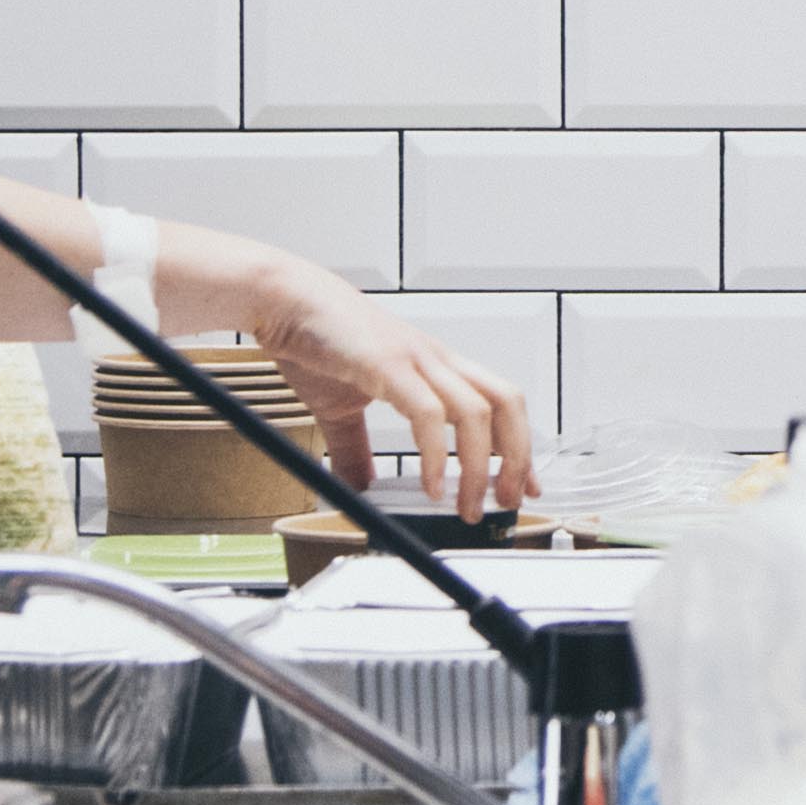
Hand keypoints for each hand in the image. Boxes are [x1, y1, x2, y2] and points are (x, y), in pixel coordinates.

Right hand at [239, 264, 531, 521]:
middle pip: (506, 403)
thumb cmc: (315, 339)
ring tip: (468, 505)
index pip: (499, 404)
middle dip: (517, 457)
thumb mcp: (340, 407)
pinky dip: (436, 454)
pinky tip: (431, 485)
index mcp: (434, 367)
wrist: (282, 299)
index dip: (519, 447)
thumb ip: (354, 449)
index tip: (523, 485)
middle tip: (507, 501)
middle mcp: (435, 360)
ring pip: (476, 412)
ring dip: (480, 466)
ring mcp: (415, 359)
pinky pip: (428, 413)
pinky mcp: (388, 364)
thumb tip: (358, 488)